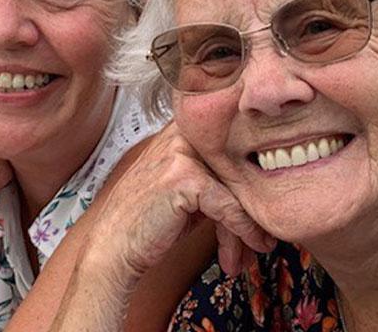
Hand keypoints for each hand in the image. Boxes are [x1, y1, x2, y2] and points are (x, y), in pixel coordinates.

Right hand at [87, 123, 274, 280]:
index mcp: (182, 129)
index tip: (264, 210)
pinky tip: (249, 247)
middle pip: (235, 169)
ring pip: (235, 188)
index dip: (249, 182)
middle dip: (250, 207)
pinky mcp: (184, 176)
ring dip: (249, 225)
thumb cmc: (149, 221)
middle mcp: (181, 133)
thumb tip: (261, 184)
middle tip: (261, 238)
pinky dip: (242, 231)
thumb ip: (216, 176)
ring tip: (256, 249)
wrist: (113, 247)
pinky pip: (228, 206)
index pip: (232, 150)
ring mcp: (181, 152)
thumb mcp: (186, 189)